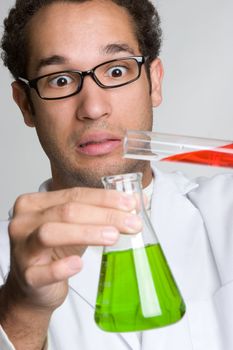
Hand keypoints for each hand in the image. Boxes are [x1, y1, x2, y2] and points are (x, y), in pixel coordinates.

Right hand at [6, 187, 141, 310]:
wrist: (33, 285)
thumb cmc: (53, 251)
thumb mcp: (75, 226)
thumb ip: (98, 212)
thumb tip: (135, 202)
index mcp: (35, 203)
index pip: (74, 195)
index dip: (104, 198)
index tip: (130, 204)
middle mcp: (24, 222)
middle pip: (66, 211)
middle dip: (104, 215)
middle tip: (131, 222)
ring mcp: (22, 249)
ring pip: (51, 233)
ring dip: (86, 233)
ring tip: (113, 236)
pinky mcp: (26, 276)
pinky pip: (42, 271)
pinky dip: (62, 267)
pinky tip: (79, 264)